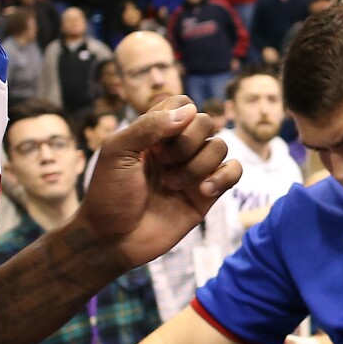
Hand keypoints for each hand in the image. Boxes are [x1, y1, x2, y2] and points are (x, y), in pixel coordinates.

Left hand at [75, 97, 240, 271]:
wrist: (113, 239)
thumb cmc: (108, 194)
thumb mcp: (117, 151)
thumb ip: (148, 126)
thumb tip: (189, 111)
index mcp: (154, 133)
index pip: (182, 104)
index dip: (177, 116)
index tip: (157, 140)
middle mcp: (176, 148)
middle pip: (205, 122)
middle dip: (186, 143)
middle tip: (163, 164)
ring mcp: (193, 171)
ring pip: (220, 147)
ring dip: (198, 165)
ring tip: (172, 185)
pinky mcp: (207, 195)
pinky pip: (234, 171)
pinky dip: (224, 177)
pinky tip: (204, 191)